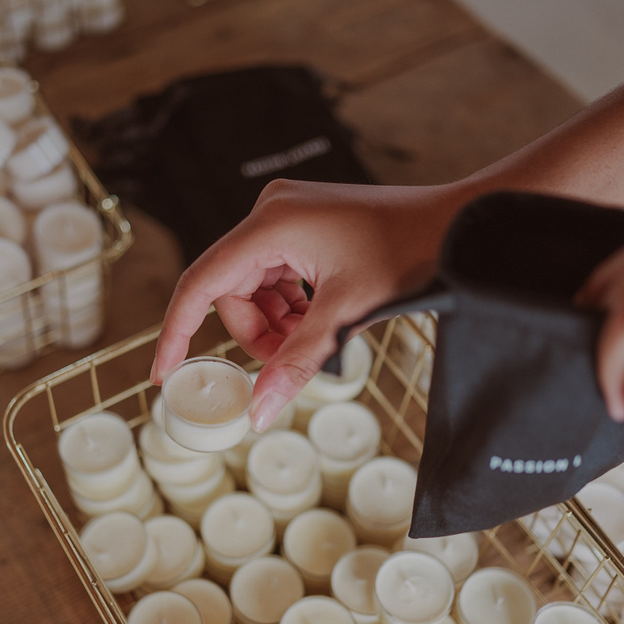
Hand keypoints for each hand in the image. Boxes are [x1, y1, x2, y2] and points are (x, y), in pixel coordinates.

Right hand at [151, 178, 466, 430]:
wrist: (460, 222)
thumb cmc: (411, 254)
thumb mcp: (347, 315)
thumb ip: (297, 363)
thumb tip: (258, 412)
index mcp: (271, 224)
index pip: (201, 284)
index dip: (177, 332)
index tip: (164, 374)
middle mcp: (271, 212)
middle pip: (231, 291)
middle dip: (255, 334)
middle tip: (288, 363)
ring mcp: (287, 215)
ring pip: (255, 287)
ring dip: (276, 324)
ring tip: (315, 340)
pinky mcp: (304, 224)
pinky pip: (277, 276)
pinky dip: (291, 307)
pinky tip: (320, 320)